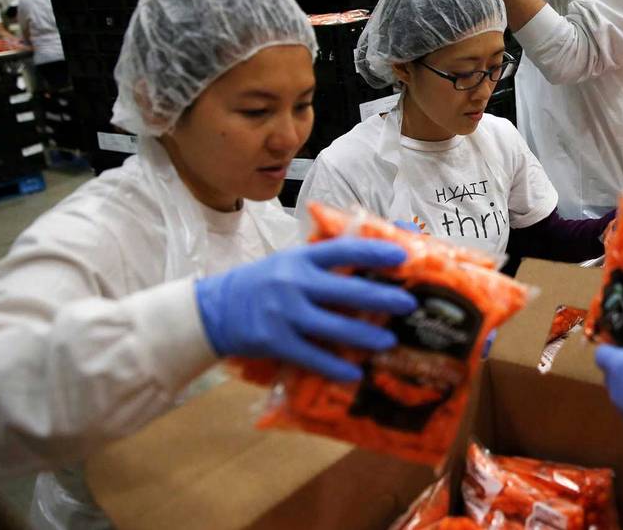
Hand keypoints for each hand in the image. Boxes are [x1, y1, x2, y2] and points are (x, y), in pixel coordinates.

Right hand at [195, 238, 416, 380]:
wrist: (213, 309)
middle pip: (346, 290)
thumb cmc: (262, 283)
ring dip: (364, 336)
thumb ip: (324, 262)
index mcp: (301, 258)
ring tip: (388, 343)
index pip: (342, 249)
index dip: (374, 251)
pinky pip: (311, 356)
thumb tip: (371, 257)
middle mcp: (294, 282)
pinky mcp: (274, 341)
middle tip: (408, 305)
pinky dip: (334, 366)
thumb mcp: (290, 262)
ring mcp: (284, 313)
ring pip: (333, 326)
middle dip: (381, 298)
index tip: (402, 255)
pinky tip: (354, 373)